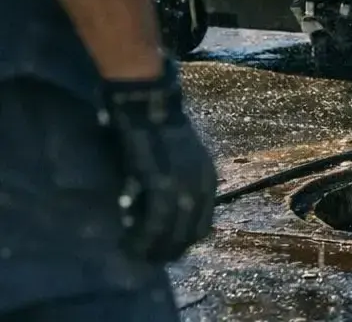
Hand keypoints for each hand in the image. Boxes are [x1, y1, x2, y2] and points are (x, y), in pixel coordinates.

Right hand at [102, 59, 217, 262]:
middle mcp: (202, 183)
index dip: (185, 239)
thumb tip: (159, 207)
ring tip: (139, 255)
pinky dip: (145, 237)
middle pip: (193, 230)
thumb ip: (176, 182)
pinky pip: (157, 220)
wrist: (151, 103)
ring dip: (156, 248)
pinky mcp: (160, 181)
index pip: (203, 220)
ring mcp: (183, 183)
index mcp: (209, 177)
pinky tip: (132, 244)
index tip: (167, 251)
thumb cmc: (161, 126)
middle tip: (151, 259)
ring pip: (175, 230)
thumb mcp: (178, 158)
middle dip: (171, 249)